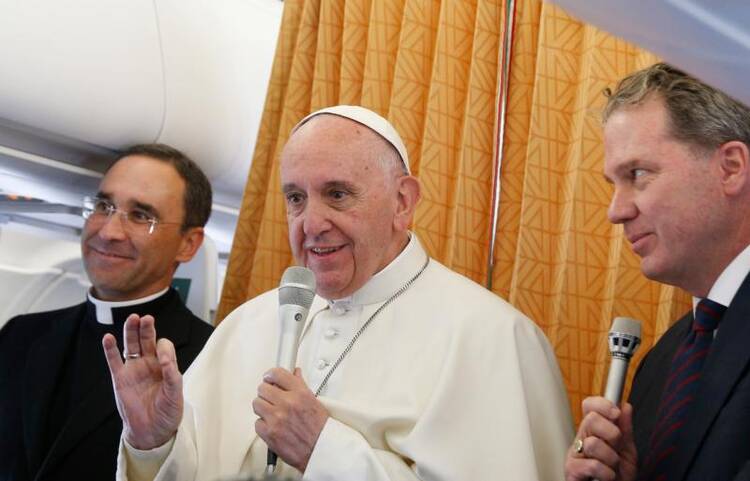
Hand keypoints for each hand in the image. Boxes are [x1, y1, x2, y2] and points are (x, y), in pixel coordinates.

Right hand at [102, 314, 182, 449]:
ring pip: (131, 345)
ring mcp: (134, 370)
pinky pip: (114, 361)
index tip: (164, 359)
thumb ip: (172, 376)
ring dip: (131, 332)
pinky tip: (108, 337)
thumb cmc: (167, 413)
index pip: (164, 347)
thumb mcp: (175, 395)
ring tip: (132, 318)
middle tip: (146, 318)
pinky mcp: (120, 378)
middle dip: (147, 328)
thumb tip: (167, 359)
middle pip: (147, 340)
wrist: (151, 431)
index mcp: (165, 366)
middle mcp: (149, 364)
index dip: (164, 349)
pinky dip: (110, 349)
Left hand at [253, 367, 328, 471]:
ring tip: (272, 413)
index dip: (270, 375)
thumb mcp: (314, 401)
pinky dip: (263, 424)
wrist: (320, 450)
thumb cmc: (320, 429)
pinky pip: (257, 423)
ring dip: (263, 408)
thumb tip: (294, 374)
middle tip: (271, 398)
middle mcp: (287, 404)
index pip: (277, 374)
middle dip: (266, 392)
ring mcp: (277, 418)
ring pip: (256, 404)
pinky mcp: (269, 433)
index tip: (269, 378)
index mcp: (300, 394)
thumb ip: (300, 386)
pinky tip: (273, 426)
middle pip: (262, 388)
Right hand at [564, 397, 637, 480]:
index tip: (616, 413)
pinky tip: (605, 478)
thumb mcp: (627, 452)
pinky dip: (607, 474)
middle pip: (592, 419)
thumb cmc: (618, 477)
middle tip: (616, 449)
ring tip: (611, 468)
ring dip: (611, 460)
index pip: (590, 406)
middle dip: (613, 435)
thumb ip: (626, 430)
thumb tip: (625, 406)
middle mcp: (582, 439)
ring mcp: (575, 454)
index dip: (602, 404)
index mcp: (594, 431)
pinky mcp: (571, 469)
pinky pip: (593, 465)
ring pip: (593, 443)